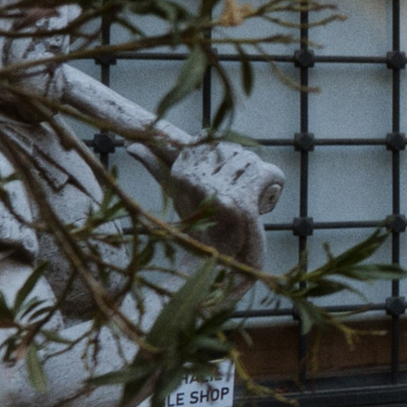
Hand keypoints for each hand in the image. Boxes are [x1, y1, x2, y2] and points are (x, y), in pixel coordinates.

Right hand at [136, 139, 282, 271]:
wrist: (223, 267)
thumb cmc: (204, 228)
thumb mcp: (181, 196)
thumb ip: (159, 168)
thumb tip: (133, 146)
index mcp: (180, 174)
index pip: (207, 139)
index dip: (222, 153)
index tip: (224, 174)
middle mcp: (195, 180)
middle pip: (234, 149)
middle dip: (243, 168)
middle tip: (237, 194)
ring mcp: (216, 192)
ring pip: (253, 161)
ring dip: (258, 180)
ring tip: (247, 202)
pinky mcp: (239, 204)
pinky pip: (268, 175)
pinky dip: (273, 187)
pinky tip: (262, 206)